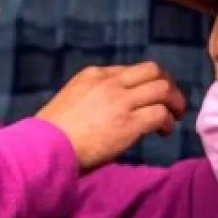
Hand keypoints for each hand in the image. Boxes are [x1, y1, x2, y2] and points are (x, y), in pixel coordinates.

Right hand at [37, 62, 185, 169]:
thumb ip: (95, 97)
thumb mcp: (73, 100)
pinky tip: (162, 132)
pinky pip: (160, 114)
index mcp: (94, 74)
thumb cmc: (52, 133)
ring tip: (173, 117)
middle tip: (171, 102)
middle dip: (168, 85)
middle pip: (153, 71)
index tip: (150, 98)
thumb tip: (114, 109)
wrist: (44, 147)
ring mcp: (120, 101)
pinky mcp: (128, 123)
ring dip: (174, 102)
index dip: (147, 83)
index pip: (132, 70)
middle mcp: (110, 82)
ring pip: (162, 89)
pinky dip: (167, 122)